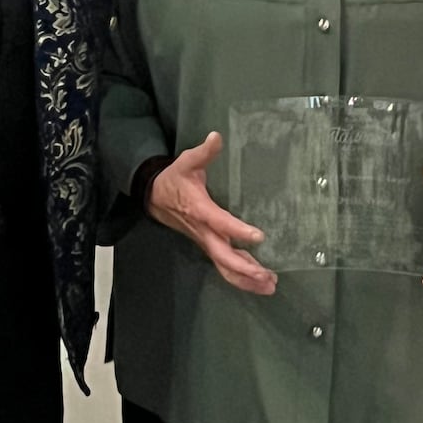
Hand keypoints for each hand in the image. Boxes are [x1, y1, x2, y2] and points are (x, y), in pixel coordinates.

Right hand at [146, 132, 276, 294]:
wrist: (153, 197)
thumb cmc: (173, 179)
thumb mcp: (186, 162)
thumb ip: (203, 152)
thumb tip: (216, 136)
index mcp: (200, 210)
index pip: (220, 222)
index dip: (238, 231)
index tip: (259, 236)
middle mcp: (203, 231)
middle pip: (223, 256)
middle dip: (245, 268)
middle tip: (267, 276)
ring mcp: (205, 241)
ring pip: (224, 267)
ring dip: (246, 279)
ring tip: (270, 286)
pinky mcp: (208, 245)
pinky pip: (224, 266)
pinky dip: (241, 276)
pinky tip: (259, 281)